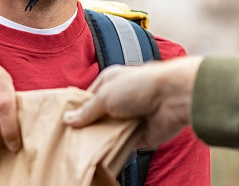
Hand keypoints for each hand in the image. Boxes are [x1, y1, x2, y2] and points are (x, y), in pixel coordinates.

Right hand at [63, 56, 202, 147]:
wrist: (174, 98)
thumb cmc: (141, 86)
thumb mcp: (105, 95)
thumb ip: (87, 110)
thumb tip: (68, 119)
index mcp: (110, 82)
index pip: (88, 97)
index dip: (77, 110)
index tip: (63, 123)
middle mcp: (120, 99)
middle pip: (98, 116)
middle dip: (87, 127)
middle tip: (69, 140)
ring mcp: (130, 117)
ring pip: (109, 132)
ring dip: (100, 140)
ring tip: (82, 150)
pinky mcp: (140, 135)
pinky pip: (123, 145)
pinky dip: (115, 150)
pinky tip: (101, 156)